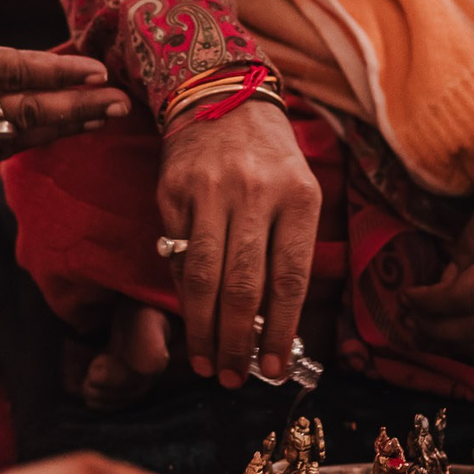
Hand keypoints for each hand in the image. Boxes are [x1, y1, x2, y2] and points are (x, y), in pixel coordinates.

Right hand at [0, 0, 128, 187]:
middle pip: (32, 111)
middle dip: (81, 107)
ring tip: (98, 121)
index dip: (62, 70)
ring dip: (61, 129)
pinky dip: (20, 146)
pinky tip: (42, 139)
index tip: (98, 70)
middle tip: (122, 104)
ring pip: (17, 138)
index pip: (17, 70)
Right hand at [156, 100, 320, 386]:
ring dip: (203, 330)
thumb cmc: (269, 157)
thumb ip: (287, 250)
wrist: (221, 95)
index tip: (273, 368)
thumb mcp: (298, 192)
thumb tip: (269, 325)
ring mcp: (211, 192)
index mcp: (298, 197)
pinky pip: (177, 255)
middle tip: (234, 378)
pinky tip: (189, 317)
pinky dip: (183, 293)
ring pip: (203, 277)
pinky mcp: (174, 192)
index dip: (279, 331)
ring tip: (206, 362)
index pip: (289, 279)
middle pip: (243, 286)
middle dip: (237, 342)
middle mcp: (255, 194)